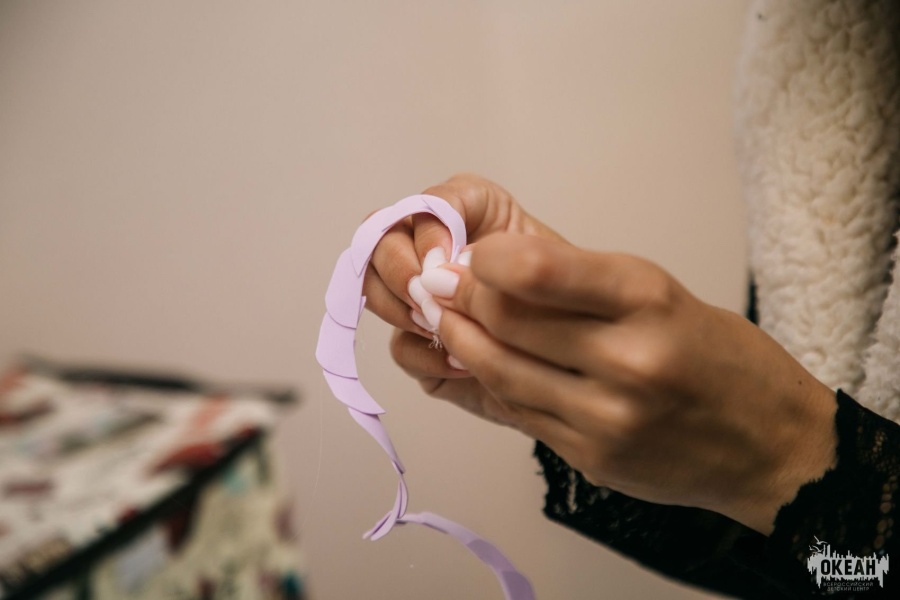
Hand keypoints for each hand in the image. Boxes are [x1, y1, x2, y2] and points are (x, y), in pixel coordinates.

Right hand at [363, 174, 562, 398]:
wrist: (576, 362)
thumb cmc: (566, 301)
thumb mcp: (551, 261)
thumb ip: (503, 252)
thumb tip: (450, 270)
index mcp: (468, 213)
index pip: (428, 204)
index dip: (430, 232)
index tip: (449, 260)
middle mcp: (434, 248)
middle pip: (382, 240)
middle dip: (402, 270)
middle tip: (430, 296)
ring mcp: (420, 297)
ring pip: (376, 290)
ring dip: (405, 312)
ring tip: (444, 327)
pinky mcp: (419, 344)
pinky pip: (399, 346)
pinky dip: (425, 355)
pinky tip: (460, 362)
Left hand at [413, 232, 836, 534]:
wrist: (770, 446)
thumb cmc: (719, 357)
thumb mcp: (663, 294)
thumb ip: (580, 284)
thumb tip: (491, 269)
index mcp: (648, 301)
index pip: (539, 271)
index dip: (486, 260)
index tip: (472, 256)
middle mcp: (626, 360)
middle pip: (506, 322)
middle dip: (462, 297)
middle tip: (441, 284)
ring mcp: (605, 418)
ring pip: (499, 371)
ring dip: (460, 341)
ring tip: (445, 319)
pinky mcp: (590, 457)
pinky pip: (518, 412)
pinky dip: (490, 382)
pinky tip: (478, 362)